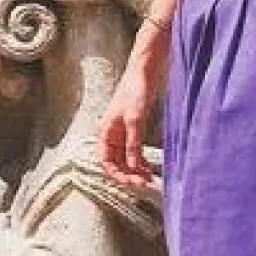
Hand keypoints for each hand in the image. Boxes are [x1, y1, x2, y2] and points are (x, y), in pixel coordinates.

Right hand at [99, 35, 168, 189]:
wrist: (145, 71)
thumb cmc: (135, 90)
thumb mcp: (135, 119)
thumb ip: (134, 144)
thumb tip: (134, 167)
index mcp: (105, 132)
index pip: (106, 162)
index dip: (117, 175)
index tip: (132, 183)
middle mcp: (111, 135)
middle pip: (116, 163)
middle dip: (129, 175)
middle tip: (145, 184)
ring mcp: (123, 133)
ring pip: (126, 159)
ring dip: (135, 170)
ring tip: (149, 180)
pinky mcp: (134, 129)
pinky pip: (135, 151)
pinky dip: (141, 161)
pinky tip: (150, 168)